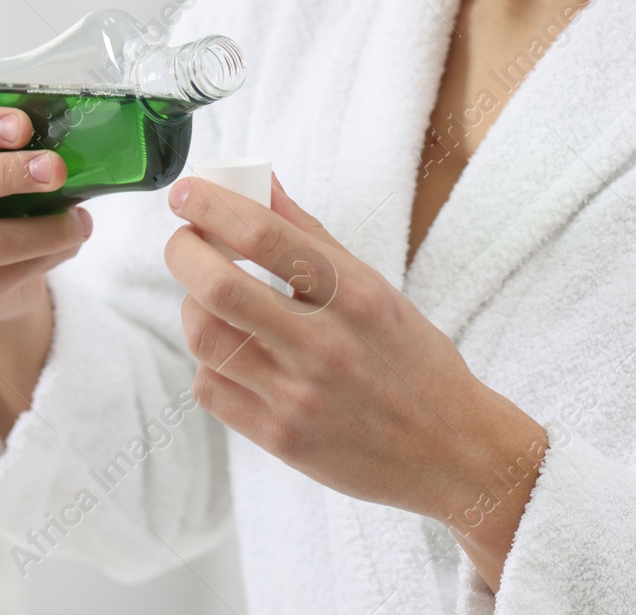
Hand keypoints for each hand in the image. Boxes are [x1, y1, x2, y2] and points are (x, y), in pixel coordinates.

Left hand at [165, 174, 547, 590]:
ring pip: (204, 337)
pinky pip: (210, 388)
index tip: (186, 193)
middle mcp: (326, 345)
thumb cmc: (414, 362)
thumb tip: (261, 184)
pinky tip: (231, 351)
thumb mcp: (377, 289)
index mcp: (357, 295)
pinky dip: (208, 360)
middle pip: (219, 287)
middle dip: (183, 252)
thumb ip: (312, 237)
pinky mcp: (279, 439)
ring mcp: (299, 396)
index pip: (265, 236)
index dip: (212, 206)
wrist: (451, 451)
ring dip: (192, 305)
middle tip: (184, 241)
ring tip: (209, 296)